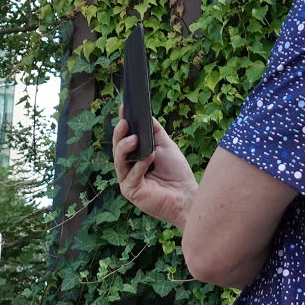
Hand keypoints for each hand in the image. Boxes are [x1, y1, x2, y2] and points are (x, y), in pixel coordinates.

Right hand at [112, 113, 196, 227]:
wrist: (187, 195)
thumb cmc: (177, 173)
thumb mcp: (165, 146)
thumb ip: (155, 132)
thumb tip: (146, 115)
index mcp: (134, 158)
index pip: (123, 140)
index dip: (122, 125)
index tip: (123, 108)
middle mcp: (128, 169)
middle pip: (117, 150)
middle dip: (120, 134)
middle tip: (125, 122)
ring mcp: (128, 181)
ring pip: (119, 162)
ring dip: (125, 148)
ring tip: (134, 138)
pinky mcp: (132, 192)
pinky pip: (131, 175)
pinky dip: (140, 165)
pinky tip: (149, 156)